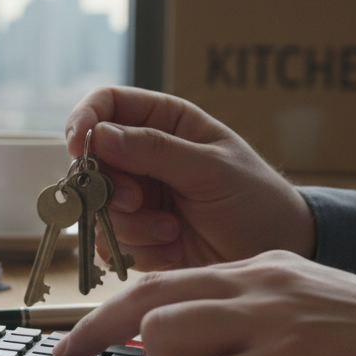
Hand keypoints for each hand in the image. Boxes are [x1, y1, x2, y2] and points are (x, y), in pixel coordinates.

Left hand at [53, 251, 355, 355]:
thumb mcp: (311, 309)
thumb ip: (252, 317)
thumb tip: (195, 353)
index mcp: (263, 270)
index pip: (164, 280)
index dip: (108, 310)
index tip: (73, 336)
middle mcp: (259, 286)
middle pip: (146, 299)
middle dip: (97, 333)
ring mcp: (271, 323)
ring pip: (165, 340)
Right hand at [65, 87, 315, 270]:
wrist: (276, 251)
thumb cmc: (256, 199)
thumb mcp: (211, 169)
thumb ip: (155, 150)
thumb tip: (100, 134)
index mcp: (164, 121)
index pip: (106, 104)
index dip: (85, 121)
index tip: (79, 148)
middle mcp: (143, 155)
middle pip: (91, 161)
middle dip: (110, 188)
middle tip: (139, 202)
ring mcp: (137, 196)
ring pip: (96, 207)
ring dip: (131, 226)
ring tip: (172, 231)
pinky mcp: (136, 235)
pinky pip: (108, 242)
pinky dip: (136, 250)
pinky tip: (172, 248)